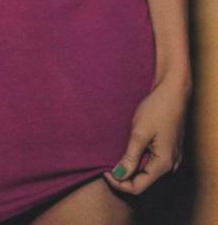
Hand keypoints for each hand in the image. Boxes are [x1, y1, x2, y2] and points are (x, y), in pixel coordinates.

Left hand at [103, 72, 191, 195]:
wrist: (173, 92)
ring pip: (147, 173)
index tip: (104, 172)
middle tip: (106, 166)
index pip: (138, 186)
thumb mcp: (140, 133)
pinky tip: (127, 152)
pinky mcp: (169, 150)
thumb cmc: (157, 109)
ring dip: (130, 169)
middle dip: (124, 177)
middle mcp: (170, 165)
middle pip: (143, 181)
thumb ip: (130, 157)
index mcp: (163, 164)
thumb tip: (119, 176)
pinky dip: (138, 162)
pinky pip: (151, 163)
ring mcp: (171, 158)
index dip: (119, 183)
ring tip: (114, 158)